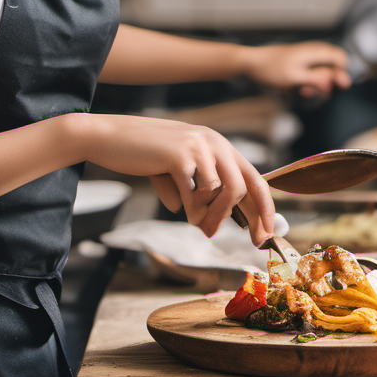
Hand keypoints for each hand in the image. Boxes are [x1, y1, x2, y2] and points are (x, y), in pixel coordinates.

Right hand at [74, 114, 274, 245]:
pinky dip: (192, 210)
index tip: (266, 235)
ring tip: (201, 227)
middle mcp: (214, 142)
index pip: (254, 178)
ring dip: (213, 217)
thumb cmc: (144, 155)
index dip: (265, 208)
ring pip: (222, 193)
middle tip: (235, 238)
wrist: (109, 138)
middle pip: (244, 188)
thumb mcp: (178, 170)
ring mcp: (198, 146)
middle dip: (243, 219)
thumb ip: (197, 191)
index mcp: (219, 145)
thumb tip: (209, 224)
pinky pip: (197, 194)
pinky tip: (182, 211)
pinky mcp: (181, 156)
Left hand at [241, 41, 350, 97]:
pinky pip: (312, 72)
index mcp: (314, 52)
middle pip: (333, 65)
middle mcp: (312, 52)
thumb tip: (335, 80)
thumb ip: (316, 79)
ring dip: (319, 83)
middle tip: (321, 92)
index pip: (340, 57)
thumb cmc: (271, 68)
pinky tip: (301, 88)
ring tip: (306, 91)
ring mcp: (306, 57)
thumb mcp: (295, 77)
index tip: (342, 86)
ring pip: (323, 70)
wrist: (252, 62)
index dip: (344, 71)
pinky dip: (311, 81)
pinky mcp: (300, 62)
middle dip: (330, 81)